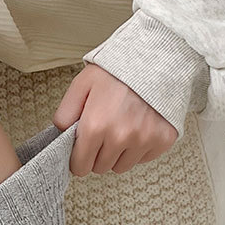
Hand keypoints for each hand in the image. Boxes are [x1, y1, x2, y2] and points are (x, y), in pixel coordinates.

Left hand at [52, 63, 177, 175]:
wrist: (155, 57)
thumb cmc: (117, 70)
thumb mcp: (81, 85)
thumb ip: (64, 114)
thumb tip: (61, 136)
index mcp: (95, 126)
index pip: (80, 166)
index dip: (78, 160)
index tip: (81, 153)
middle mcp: (120, 137)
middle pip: (100, 168)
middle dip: (97, 155)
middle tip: (102, 134)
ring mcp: (144, 140)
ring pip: (122, 166)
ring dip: (117, 154)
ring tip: (120, 129)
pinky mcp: (163, 140)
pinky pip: (144, 159)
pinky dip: (139, 149)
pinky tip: (138, 128)